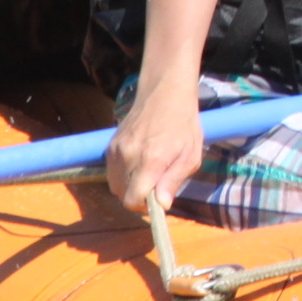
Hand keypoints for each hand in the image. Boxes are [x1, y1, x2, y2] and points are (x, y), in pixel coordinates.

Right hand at [103, 79, 203, 213]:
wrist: (164, 93)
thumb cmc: (183, 125)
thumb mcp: (191, 155)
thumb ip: (174, 181)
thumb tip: (161, 205)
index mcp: (151, 159)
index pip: (132, 200)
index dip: (144, 206)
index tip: (156, 201)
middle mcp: (128, 155)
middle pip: (123, 195)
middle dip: (138, 197)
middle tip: (155, 184)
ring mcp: (116, 150)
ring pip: (115, 185)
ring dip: (129, 186)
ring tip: (147, 172)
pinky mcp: (110, 145)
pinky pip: (111, 172)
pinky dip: (122, 174)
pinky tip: (138, 163)